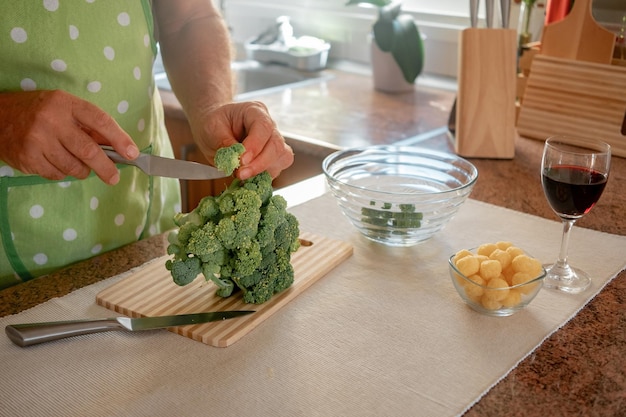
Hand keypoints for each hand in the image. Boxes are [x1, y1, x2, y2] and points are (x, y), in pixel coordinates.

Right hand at [0, 90, 138, 183]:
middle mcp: (51, 120)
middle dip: (106, 167)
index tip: (132, 153)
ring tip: (78, 164)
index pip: (100, 121)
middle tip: (114, 177)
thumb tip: (118, 146)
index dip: (119, 138)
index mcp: (65, 103)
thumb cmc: (38, 112)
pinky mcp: (28, 158)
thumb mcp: (64, 108)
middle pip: (88, 150)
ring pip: (73, 166)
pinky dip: (62, 173)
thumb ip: (89, 125)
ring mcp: (37, 140)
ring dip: (81, 170)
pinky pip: (56, 175)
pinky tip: (55, 162)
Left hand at [192, 101, 293, 179]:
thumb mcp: (212, 129)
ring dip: (263, 171)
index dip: (255, 145)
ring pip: (282, 157)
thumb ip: (224, 143)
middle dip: (259, 163)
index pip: (263, 126)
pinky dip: (264, 176)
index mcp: (254, 111)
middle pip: (276, 145)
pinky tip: (248, 179)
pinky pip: (277, 168)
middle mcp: (269, 125)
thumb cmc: (214, 125)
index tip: (242, 160)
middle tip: (241, 174)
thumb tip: (237, 161)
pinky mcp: (273, 158)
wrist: (215, 131)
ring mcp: (274, 141)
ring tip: (243, 176)